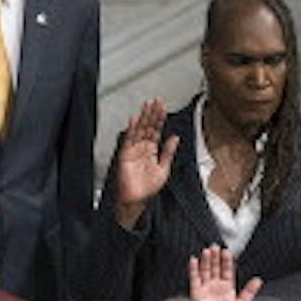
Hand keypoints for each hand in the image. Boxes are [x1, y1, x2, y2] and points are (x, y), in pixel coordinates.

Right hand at [113, 99, 177, 227]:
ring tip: (147, 105)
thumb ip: (168, 152)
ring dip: (143, 117)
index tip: (163, 107)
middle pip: (148, 127)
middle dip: (152, 114)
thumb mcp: (164, 168)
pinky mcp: (125, 155)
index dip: (160, 119)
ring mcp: (134, 150)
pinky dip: (131, 129)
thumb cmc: (147, 188)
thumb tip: (175, 138)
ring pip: (139, 130)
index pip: (156, 130)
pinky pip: (128, 140)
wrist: (136, 199)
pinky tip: (134, 120)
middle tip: (156, 101)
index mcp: (152, 150)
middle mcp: (143, 148)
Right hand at [187, 245, 261, 300]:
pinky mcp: (196, 293)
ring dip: (206, 261)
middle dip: (215, 258)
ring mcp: (205, 288)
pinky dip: (193, 269)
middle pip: (215, 268)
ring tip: (207, 251)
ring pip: (205, 271)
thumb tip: (259, 280)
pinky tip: (194, 260)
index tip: (227, 252)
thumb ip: (249, 292)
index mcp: (227, 288)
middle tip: (216, 247)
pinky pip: (194, 279)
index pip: (227, 271)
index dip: (227, 261)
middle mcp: (215, 286)